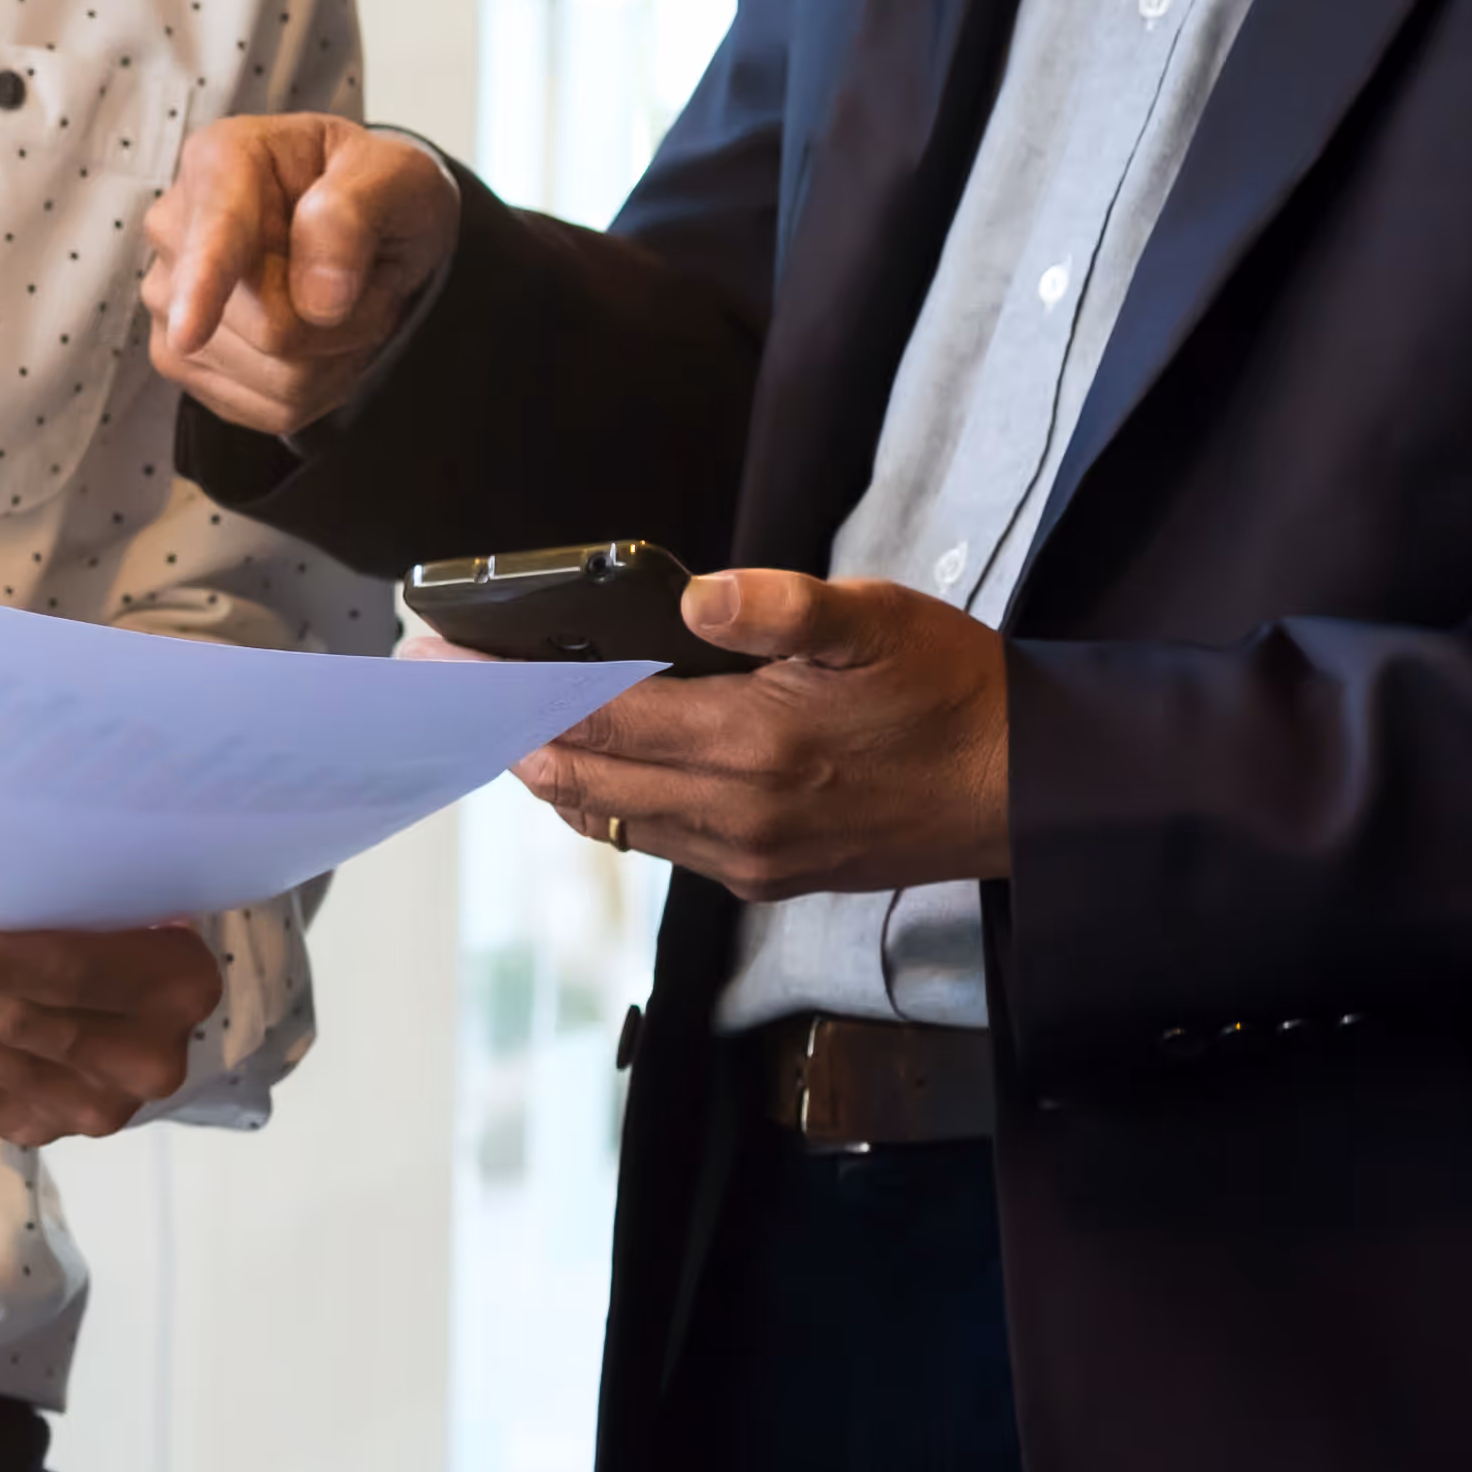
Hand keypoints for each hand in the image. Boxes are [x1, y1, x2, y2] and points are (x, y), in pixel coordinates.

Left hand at [0, 902, 222, 1146]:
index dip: (1, 963)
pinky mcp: (38, 1125)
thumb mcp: (100, 879)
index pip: (78, 970)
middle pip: (11, 1016)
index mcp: (176, 983)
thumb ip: (38, 876)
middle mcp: (145, 1056)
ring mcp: (92, 1105)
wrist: (124, 979)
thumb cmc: (105, 901)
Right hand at [139, 113, 460, 433]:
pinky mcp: (180, 358)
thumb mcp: (397, 176)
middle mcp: (178, 229)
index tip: (190, 332)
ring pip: (274, 375)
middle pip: (270, 327)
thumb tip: (320, 299)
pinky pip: (267, 408)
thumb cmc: (373, 192)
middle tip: (361, 278)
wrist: (362, 229)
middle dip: (340, 322)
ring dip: (332, 355)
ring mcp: (169, 301)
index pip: (218, 235)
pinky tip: (315, 339)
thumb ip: (357, 214)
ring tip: (336, 302)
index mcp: (224, 160)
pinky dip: (314, 387)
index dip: (203, 287)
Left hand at [431, 569, 1010, 900]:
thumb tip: (697, 593)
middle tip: (444, 692)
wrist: (1027, 791)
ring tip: (495, 725)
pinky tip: (585, 767)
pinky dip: (607, 801)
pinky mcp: (762, 878)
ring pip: (607, 816)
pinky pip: (653, 842)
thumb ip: (781, 607)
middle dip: (504, 730)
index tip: (448, 663)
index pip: (597, 714)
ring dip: (549, 771)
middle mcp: (737, 814)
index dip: (511, 687)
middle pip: (580, 774)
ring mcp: (746, 856)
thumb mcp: (879, 619)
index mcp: (755, 745)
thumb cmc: (953, 694)